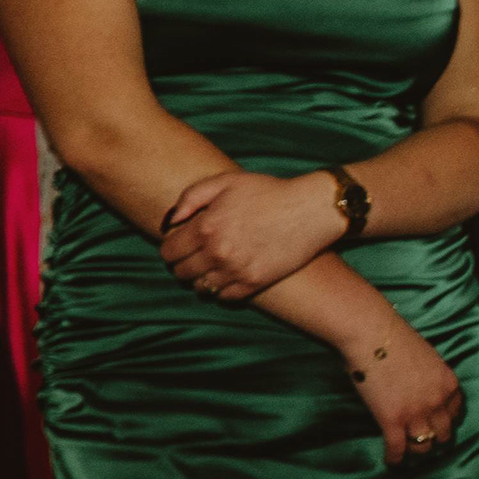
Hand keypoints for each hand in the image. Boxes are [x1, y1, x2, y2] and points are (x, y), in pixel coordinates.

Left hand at [161, 167, 347, 301]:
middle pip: (182, 272)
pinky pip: (225, 297)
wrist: (309, 210)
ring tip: (208, 269)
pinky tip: (226, 278)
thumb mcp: (226, 182)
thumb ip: (190, 197)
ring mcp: (236, 270)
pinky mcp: (255, 282)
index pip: (168, 252)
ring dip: (200, 279)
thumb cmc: (268, 192)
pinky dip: (220, 290)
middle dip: (182, 265)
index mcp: (205, 227)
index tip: (178, 246)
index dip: (169, 249)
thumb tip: (170, 221)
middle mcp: (217, 253)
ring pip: (201, 287)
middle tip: (192, 258)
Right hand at [344, 317, 468, 472]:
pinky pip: (398, 448)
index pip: (455, 411)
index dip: (445, 418)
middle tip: (424, 438)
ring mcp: (416, 413)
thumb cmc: (393, 337)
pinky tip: (391, 461)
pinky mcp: (393, 420)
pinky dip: (395, 458)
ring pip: (424, 444)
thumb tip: (418, 384)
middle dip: (435, 436)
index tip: (436, 421)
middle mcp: (437, 401)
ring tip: (407, 451)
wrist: (372, 333)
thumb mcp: (426, 356)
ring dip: (416, 449)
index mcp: (448, 384)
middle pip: (443, 432)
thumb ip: (428, 375)